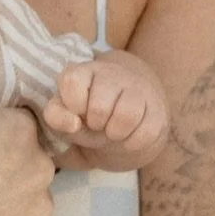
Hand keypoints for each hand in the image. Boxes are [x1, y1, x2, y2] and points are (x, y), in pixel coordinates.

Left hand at [44, 49, 169, 171]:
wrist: (122, 124)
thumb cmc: (85, 119)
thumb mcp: (63, 118)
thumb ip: (56, 117)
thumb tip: (74, 123)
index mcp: (83, 72)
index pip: (71, 81)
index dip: (73, 105)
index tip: (77, 112)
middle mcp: (112, 74)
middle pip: (99, 108)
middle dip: (94, 125)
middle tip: (97, 124)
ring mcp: (138, 89)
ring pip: (126, 117)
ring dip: (114, 134)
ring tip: (112, 132)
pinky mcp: (158, 110)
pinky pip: (146, 132)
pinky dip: (133, 143)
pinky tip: (129, 136)